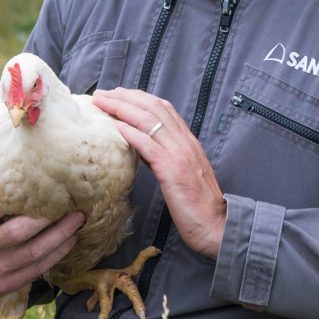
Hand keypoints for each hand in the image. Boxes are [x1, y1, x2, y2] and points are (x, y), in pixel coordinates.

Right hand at [0, 183, 84, 305]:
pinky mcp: (6, 285)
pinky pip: (37, 270)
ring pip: (34, 253)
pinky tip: (69, 241)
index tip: (39, 189)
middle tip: (71, 206)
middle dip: (48, 219)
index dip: (14, 202)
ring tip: (77, 222)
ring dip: (60, 237)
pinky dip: (56, 255)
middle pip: (19, 233)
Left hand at [92, 88, 226, 258]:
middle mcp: (184, 141)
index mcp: (188, 141)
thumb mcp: (182, 174)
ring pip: (148, 120)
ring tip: (102, 103)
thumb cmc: (198, 205)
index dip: (139, 98)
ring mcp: (179, 154)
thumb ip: (166, 157)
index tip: (118, 94)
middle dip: (126, 96)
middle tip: (103, 93)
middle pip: (153, 108)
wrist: (215, 225)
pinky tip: (115, 126)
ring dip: (121, 108)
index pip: (163, 108)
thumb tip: (144, 149)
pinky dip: (130, 132)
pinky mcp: (172, 170)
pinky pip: (148, 145)